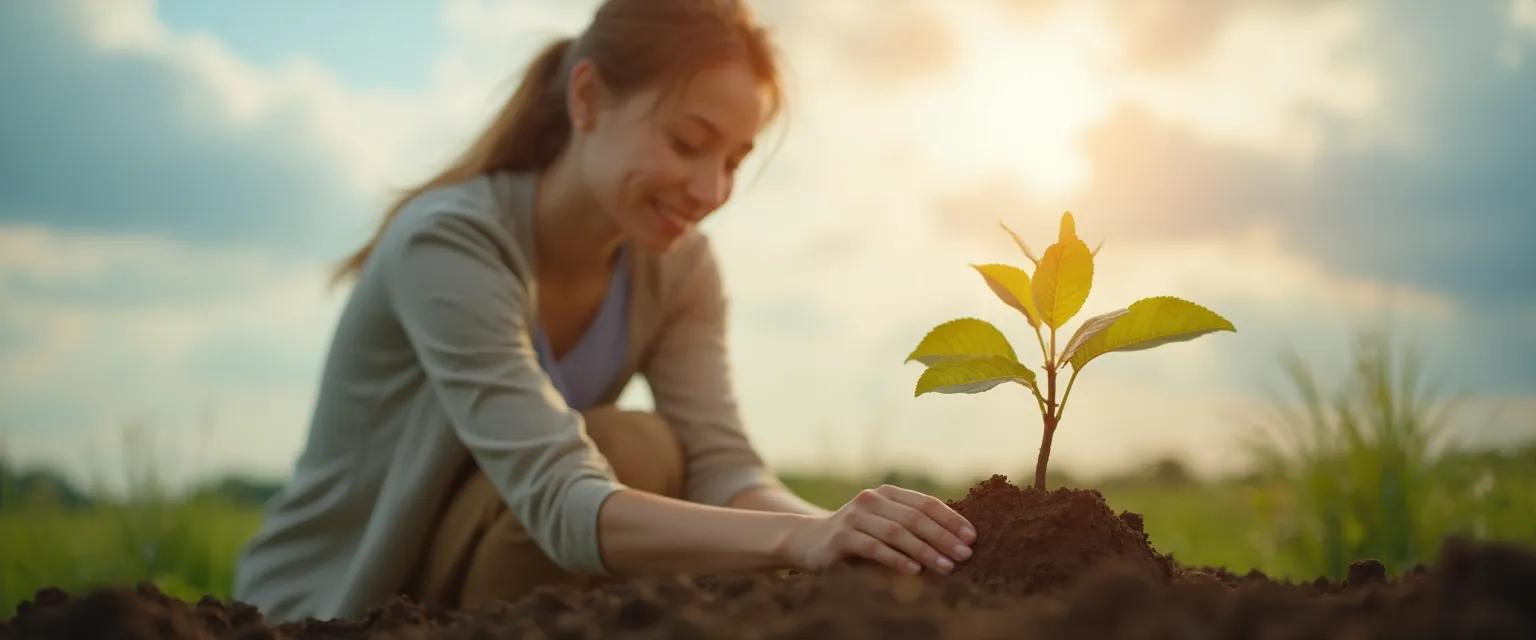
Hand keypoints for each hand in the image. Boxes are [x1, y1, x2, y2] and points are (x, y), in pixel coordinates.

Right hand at [777, 484, 975, 574]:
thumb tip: (957, 543)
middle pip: (915, 518)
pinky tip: (915, 571)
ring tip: (947, 567)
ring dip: (926, 551)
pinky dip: (897, 559)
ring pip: (897, 533)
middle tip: (965, 555)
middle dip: (944, 537)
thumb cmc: (858, 537)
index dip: (952, 519)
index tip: (973, 537)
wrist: (809, 541)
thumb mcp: (884, 526)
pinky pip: (875, 548)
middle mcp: (871, 500)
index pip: (926, 503)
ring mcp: (854, 517)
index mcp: (887, 494)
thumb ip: (912, 528)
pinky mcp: (842, 537)